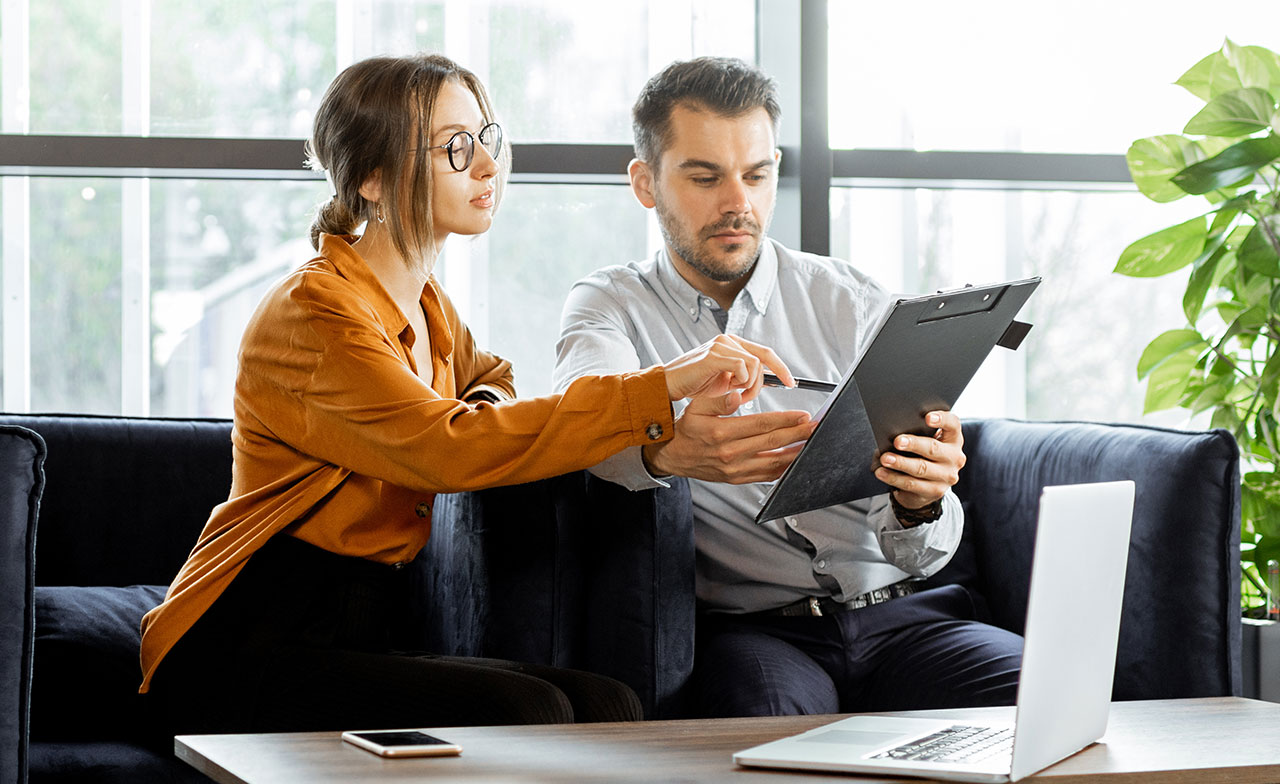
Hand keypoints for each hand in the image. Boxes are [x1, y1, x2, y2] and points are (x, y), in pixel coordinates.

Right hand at [642, 392, 816, 482]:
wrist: (672, 456)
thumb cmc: (686, 428)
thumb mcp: (696, 407)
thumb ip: (719, 400)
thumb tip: (738, 396)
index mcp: (721, 432)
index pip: (761, 425)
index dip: (786, 420)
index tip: (803, 415)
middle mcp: (730, 453)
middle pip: (772, 443)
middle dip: (798, 435)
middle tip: (816, 428)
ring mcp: (734, 469)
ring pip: (773, 463)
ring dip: (795, 454)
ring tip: (812, 445)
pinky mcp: (736, 479)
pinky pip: (765, 476)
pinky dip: (783, 470)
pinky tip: (795, 462)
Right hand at [661, 334, 794, 401]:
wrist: (667, 385)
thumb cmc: (693, 384)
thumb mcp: (724, 382)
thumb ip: (744, 379)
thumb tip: (768, 382)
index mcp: (732, 345)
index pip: (764, 352)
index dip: (780, 367)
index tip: (791, 383)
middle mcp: (728, 341)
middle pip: (764, 357)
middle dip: (766, 380)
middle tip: (758, 394)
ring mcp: (720, 346)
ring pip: (754, 364)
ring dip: (751, 385)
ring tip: (737, 395)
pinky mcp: (713, 355)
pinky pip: (741, 366)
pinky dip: (741, 381)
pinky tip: (730, 389)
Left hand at [874, 410, 964, 512]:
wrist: (929, 486)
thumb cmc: (923, 455)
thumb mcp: (924, 442)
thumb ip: (915, 434)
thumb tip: (890, 434)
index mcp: (953, 439)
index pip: (953, 424)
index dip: (941, 419)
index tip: (926, 417)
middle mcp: (954, 457)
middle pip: (933, 448)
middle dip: (913, 444)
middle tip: (897, 441)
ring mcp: (947, 476)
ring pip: (921, 468)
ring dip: (901, 463)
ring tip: (885, 459)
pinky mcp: (935, 491)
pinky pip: (912, 484)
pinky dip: (894, 478)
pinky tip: (882, 472)